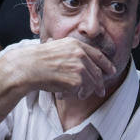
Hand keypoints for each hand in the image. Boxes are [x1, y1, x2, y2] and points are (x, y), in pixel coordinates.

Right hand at [0, 37, 115, 99]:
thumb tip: (81, 57)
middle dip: (100, 83)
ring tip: (77, 94)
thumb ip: (70, 50)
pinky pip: (80, 91)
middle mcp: (80, 54)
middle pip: (97, 72)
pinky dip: (74, 95)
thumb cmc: (38, 59)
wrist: (29, 67)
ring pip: (91, 84)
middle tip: (101, 91)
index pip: (98, 55)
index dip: (106, 65)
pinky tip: (64, 93)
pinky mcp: (76, 81)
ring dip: (85, 92)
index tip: (111, 71)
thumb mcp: (56, 46)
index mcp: (76, 44)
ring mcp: (79, 68)